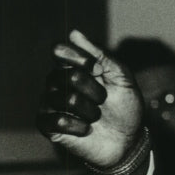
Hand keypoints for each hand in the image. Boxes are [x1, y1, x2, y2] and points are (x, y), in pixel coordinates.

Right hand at [37, 30, 142, 168]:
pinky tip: (86, 130)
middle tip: (103, 100)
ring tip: (96, 116)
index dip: (80, 59)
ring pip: (65, 98)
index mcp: (74, 67)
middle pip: (67, 75)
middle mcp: (58, 82)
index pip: (60, 51)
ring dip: (89, 110)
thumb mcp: (123, 78)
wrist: (127, 141)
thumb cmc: (125, 107)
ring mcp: (50, 103)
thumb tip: (74, 33)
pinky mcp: (47, 125)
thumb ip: (102, 55)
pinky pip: (57, 120)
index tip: (98, 69)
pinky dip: (78, 126)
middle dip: (94, 90)